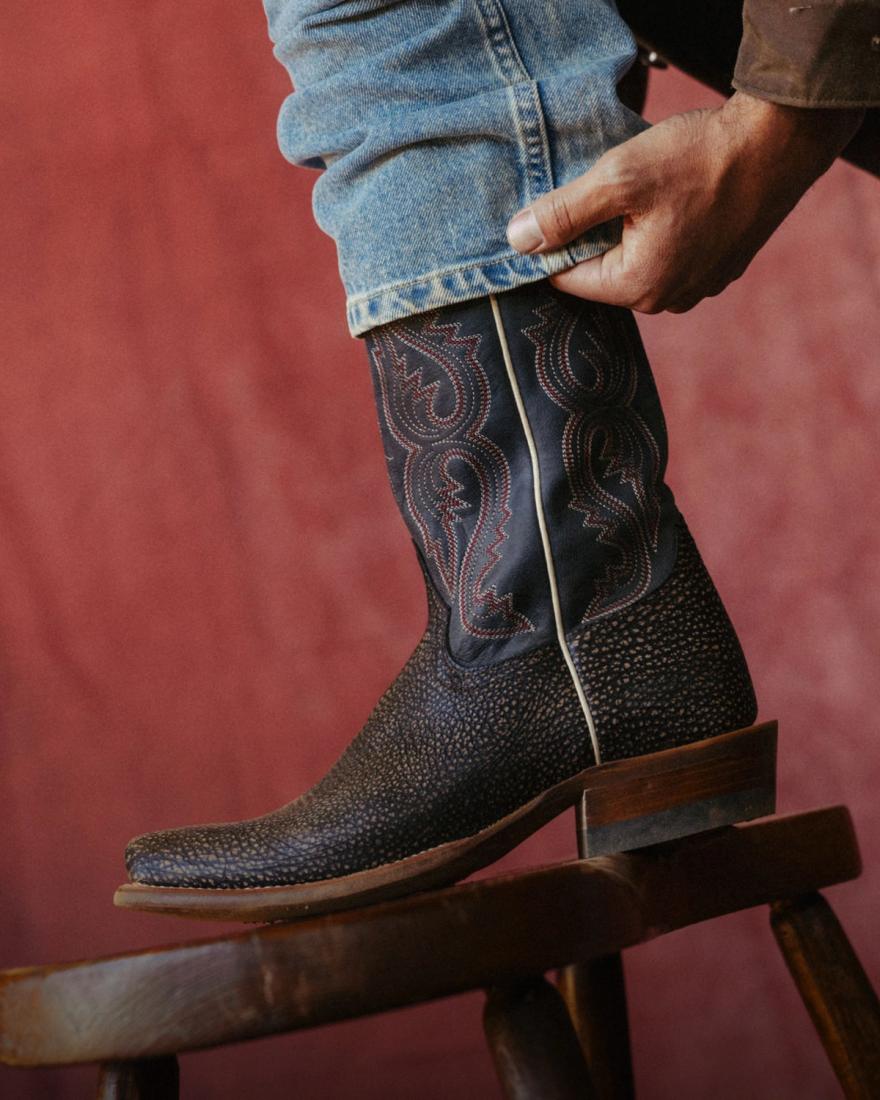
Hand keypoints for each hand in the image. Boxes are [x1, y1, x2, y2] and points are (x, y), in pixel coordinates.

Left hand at [506, 92, 864, 313]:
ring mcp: (699, 287)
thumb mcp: (617, 179)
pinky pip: (670, 256)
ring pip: (636, 263)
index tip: (557, 208)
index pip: (566, 279)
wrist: (780, 142)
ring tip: (639, 193)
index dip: (554, 243)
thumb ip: (563, 214)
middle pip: (602, 274)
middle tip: (601, 192)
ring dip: (627, 233)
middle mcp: (669, 300)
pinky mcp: (719, 268)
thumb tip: (515, 240)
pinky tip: (670, 199)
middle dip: (592, 238)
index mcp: (639, 288)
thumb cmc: (698, 158)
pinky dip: (661, 232)